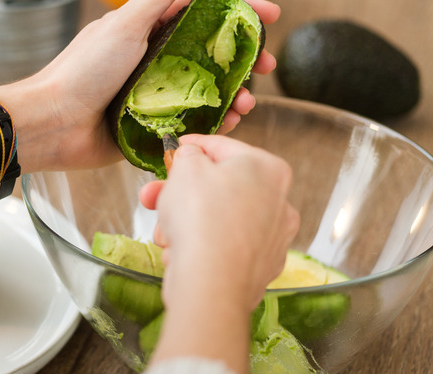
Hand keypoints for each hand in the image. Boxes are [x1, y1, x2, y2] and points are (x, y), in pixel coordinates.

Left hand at [0, 0, 279, 172]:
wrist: (53, 124)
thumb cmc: (83, 71)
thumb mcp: (124, 26)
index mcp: (151, 31)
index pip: (204, 15)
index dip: (240, 14)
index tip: (272, 16)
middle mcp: (158, 61)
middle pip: (213, 56)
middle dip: (245, 61)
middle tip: (269, 68)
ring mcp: (158, 94)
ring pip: (209, 91)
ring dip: (235, 95)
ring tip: (248, 103)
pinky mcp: (155, 125)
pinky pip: (194, 122)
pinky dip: (216, 123)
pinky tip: (230, 124)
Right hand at [139, 134, 298, 310]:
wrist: (211, 283)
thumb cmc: (202, 218)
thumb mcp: (186, 167)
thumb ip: (189, 155)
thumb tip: (192, 158)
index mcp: (268, 168)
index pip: (223, 148)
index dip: (192, 147)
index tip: (175, 150)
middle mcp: (279, 203)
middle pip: (220, 188)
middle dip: (180, 193)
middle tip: (153, 196)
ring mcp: (272, 239)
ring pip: (218, 220)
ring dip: (186, 223)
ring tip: (166, 233)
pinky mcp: (260, 268)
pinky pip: (222, 248)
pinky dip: (201, 248)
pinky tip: (181, 252)